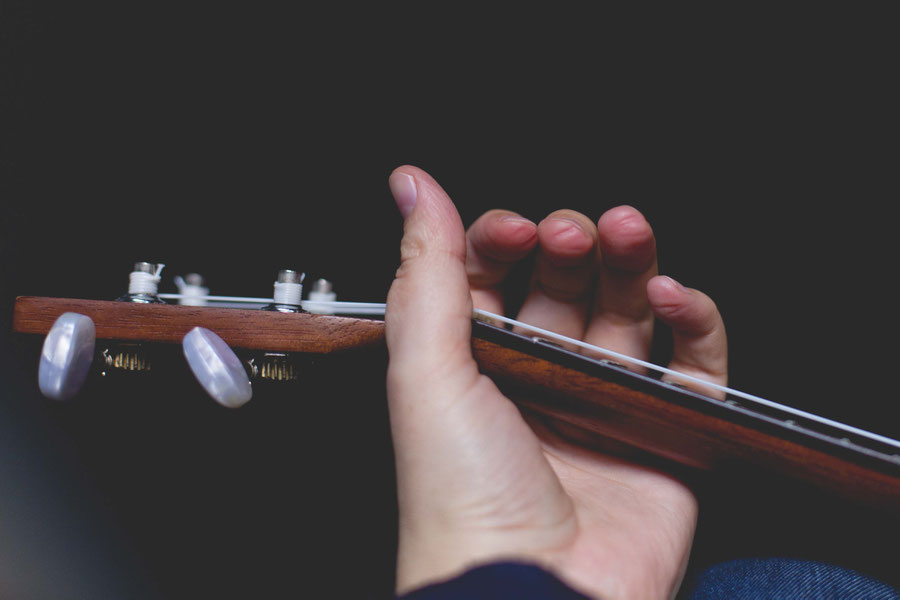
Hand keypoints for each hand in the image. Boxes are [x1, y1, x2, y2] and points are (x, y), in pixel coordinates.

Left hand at [385, 166, 726, 598]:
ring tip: (629, 231)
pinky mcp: (663, 429)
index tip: (514, 228)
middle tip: (573, 230)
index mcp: (473, 363)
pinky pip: (691, 361)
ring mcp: (602, 402)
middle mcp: (538, 377)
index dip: (503, 240)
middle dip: (573, 243)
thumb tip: (411, 185)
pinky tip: (673, 295)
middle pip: (565, 284)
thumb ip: (427, 271)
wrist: (530, 590)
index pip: (493, 276)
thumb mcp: (426, 370)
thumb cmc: (461, 500)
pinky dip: (693, 320)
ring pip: (627, 310)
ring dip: (633, 261)